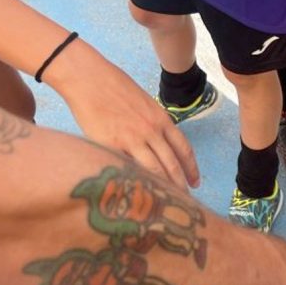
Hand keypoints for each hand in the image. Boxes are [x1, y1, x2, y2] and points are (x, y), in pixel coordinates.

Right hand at [50, 42, 199, 188]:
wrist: (89, 79)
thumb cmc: (114, 87)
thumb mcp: (144, 103)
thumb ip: (153, 124)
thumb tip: (158, 144)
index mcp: (161, 119)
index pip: (183, 149)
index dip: (191, 168)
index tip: (195, 182)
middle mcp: (151, 131)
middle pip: (171, 165)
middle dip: (179, 186)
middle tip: (183, 203)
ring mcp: (132, 139)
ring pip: (153, 171)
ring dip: (161, 190)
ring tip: (163, 206)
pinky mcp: (111, 145)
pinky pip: (126, 168)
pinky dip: (134, 183)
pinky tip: (136, 195)